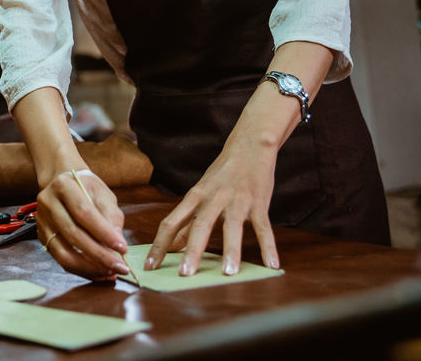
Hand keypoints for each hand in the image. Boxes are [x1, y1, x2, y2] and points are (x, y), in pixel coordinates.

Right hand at [37, 168, 131, 280]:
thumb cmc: (86, 188)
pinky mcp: (42, 237)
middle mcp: (48, 203)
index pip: (84, 213)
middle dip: (99, 255)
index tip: (122, 248)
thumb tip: (119, 244)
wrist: (63, 183)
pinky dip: (81, 270)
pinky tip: (98, 272)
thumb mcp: (103, 194)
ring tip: (109, 273)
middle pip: (73, 234)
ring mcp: (42, 222)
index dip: (104, 233)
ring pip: (63, 253)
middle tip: (120, 267)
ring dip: (89, 267)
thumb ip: (111, 216)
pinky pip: (61, 260)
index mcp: (63, 186)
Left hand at [144, 142, 281, 275]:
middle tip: (185, 274)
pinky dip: (268, 246)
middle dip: (192, 251)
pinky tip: (272, 264)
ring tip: (228, 273)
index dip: (159, 245)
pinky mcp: (259, 203)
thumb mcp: (200, 194)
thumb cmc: (221, 175)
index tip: (149, 267)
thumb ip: (187, 221)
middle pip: (200, 226)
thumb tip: (171, 246)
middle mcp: (213, 198)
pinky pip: (264, 227)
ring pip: (233, 227)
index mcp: (195, 197)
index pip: (171, 223)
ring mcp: (237, 200)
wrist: (249, 146)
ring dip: (231, 250)